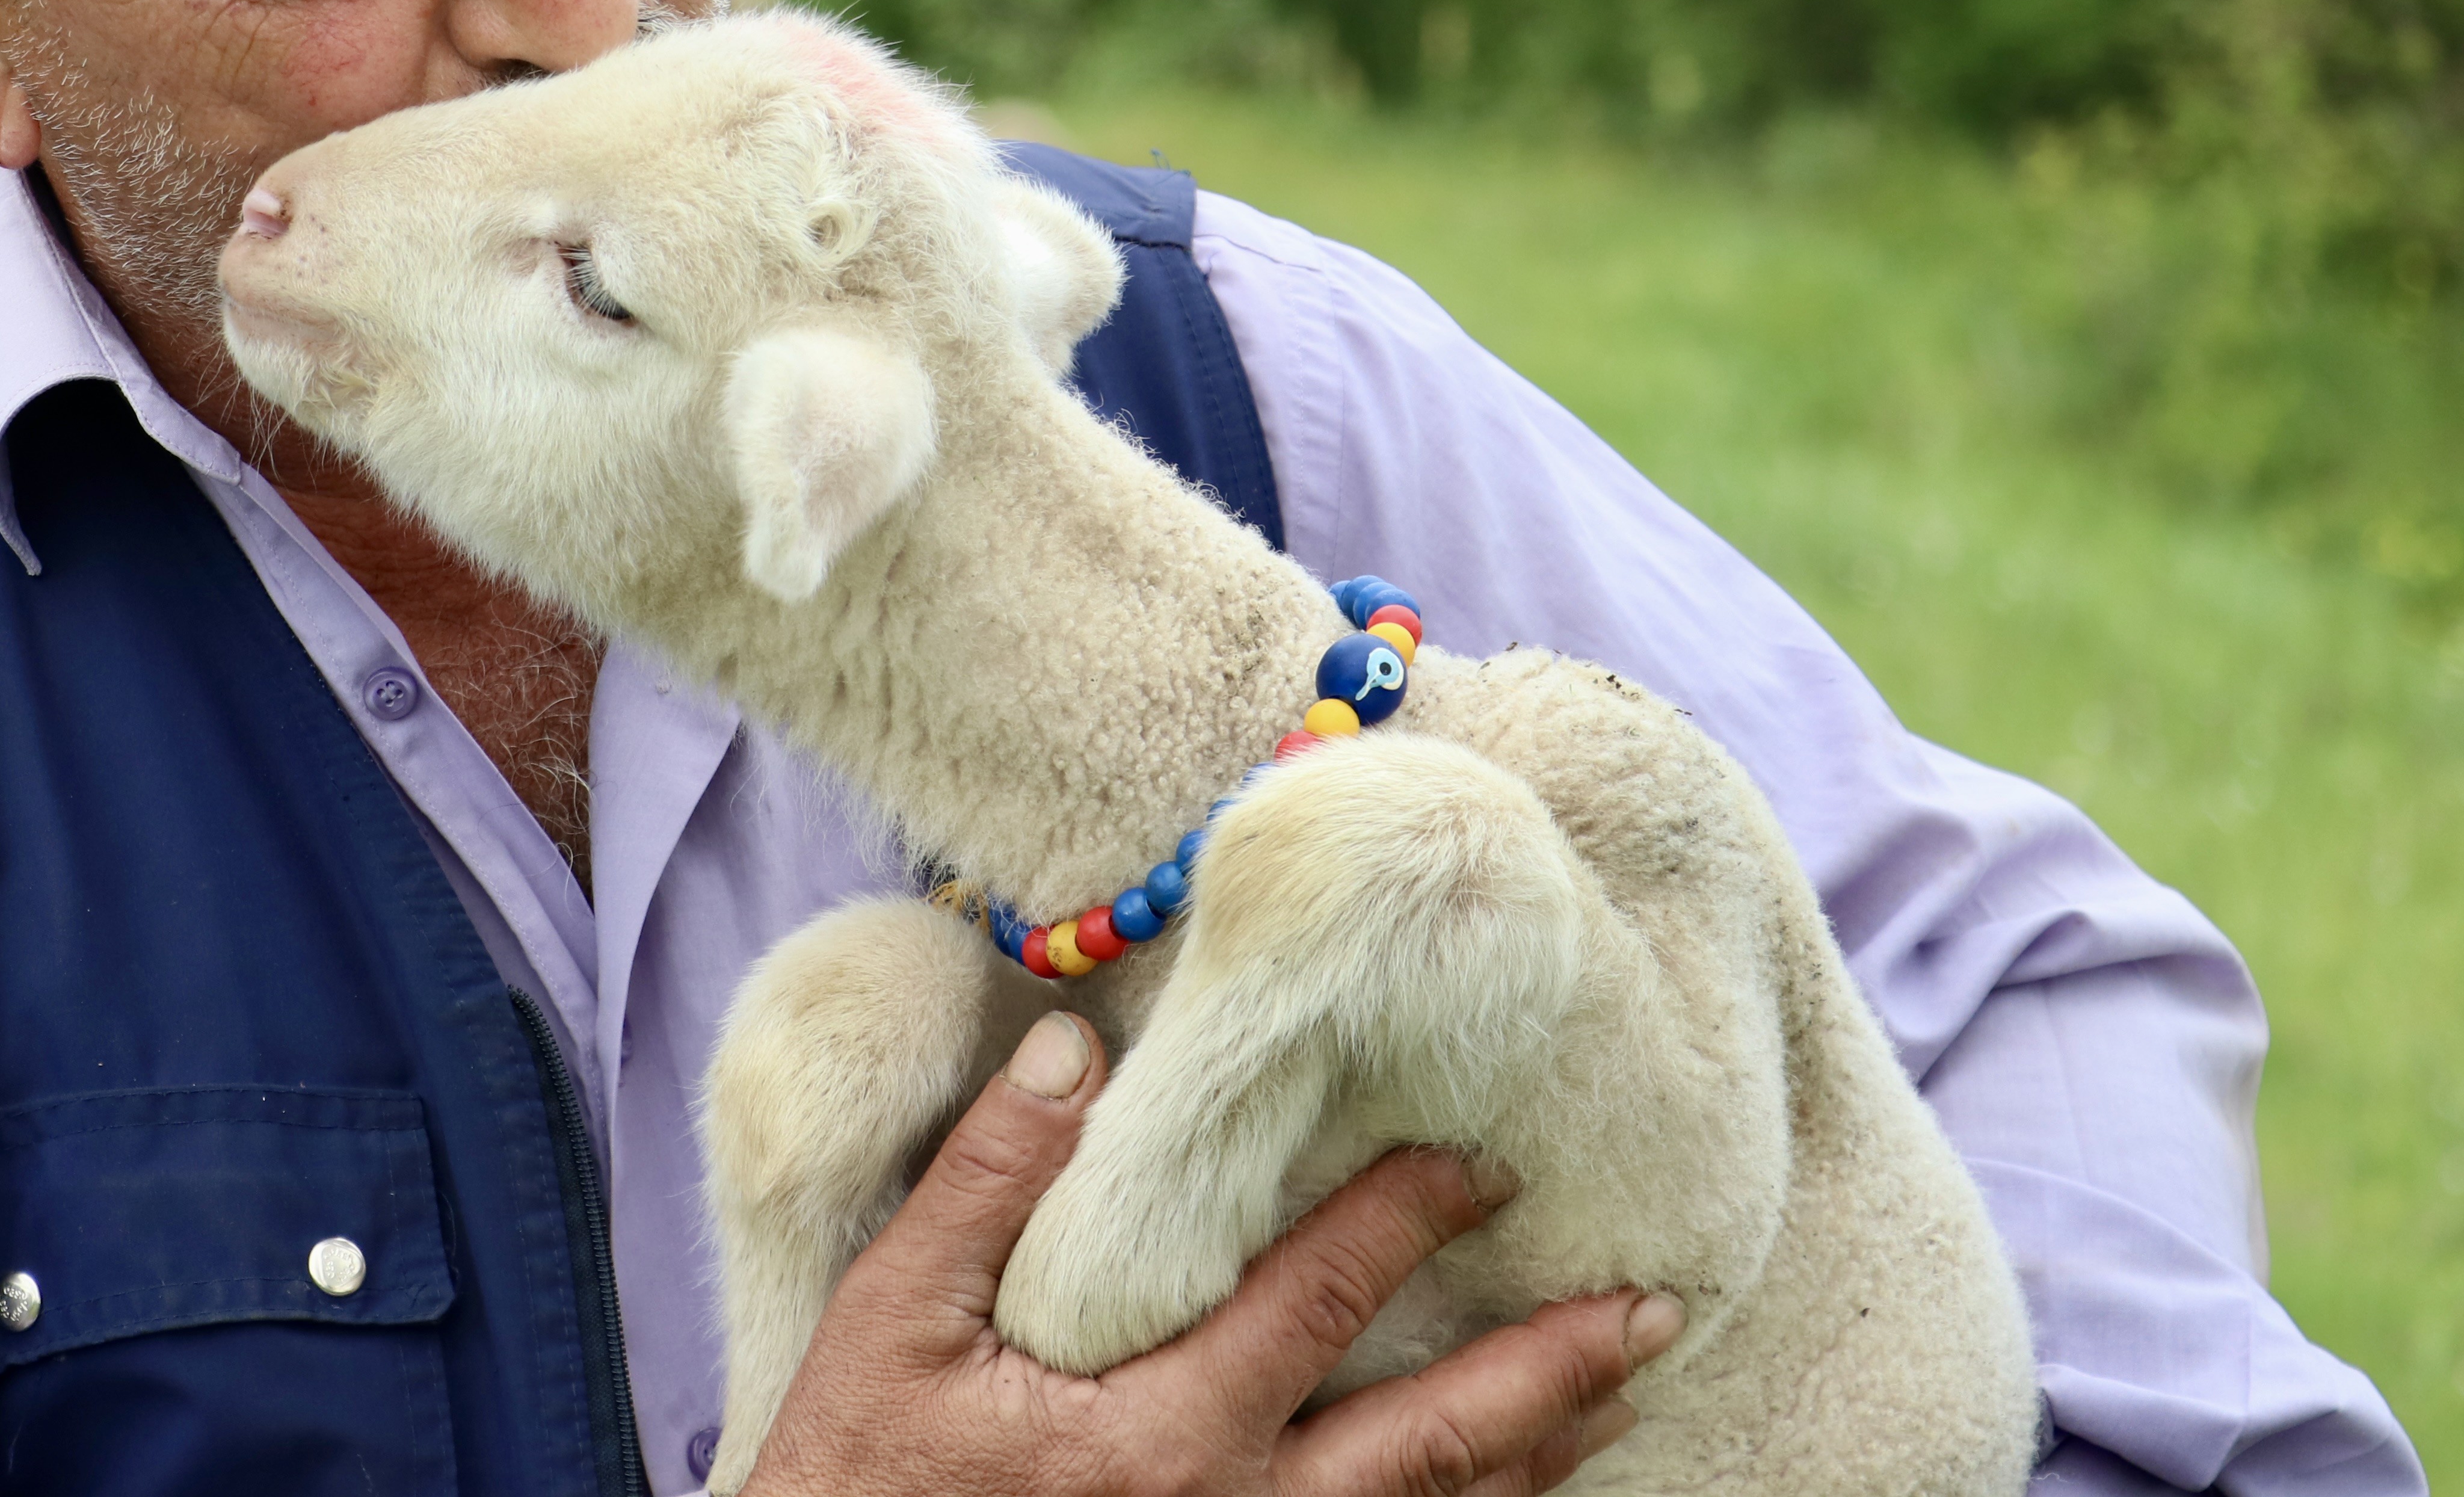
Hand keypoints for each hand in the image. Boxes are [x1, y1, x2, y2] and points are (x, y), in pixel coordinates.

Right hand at [738, 1012, 1682, 1496]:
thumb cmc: (854, 1484)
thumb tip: (1068, 1049)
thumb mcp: (893, 1325)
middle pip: (1431, 1446)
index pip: (1318, 1301)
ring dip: (1534, 1457)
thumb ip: (987, 1186)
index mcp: (1160, 1434)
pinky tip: (1505, 1492)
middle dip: (1549, 1372)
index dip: (1405, 1217)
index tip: (1481, 1159)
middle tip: (1648, 1307)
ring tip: (1616, 1393)